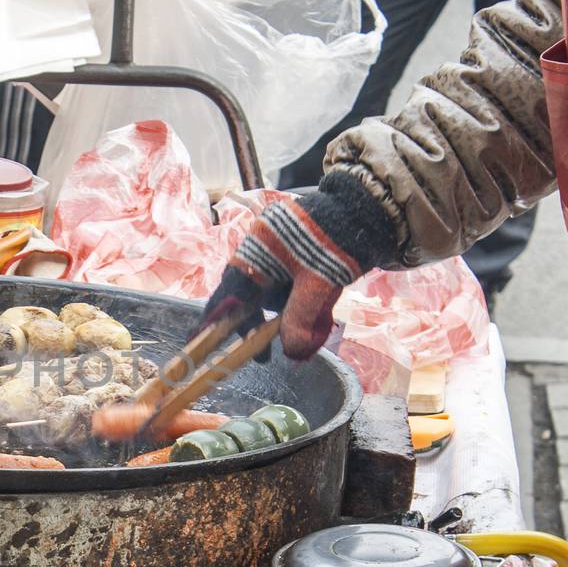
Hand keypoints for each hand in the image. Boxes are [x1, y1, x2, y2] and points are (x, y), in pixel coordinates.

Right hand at [196, 174, 396, 358]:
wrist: (364, 212)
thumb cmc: (335, 245)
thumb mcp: (317, 286)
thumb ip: (300, 320)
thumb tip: (291, 354)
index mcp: (255, 254)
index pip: (226, 293)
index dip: (214, 319)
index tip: (202, 341)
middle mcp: (259, 251)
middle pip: (245, 295)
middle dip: (252, 325)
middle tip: (261, 354)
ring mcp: (277, 251)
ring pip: (266, 292)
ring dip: (274, 317)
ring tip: (290, 339)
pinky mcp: (294, 253)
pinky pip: (282, 284)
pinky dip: (289, 304)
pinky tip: (306, 318)